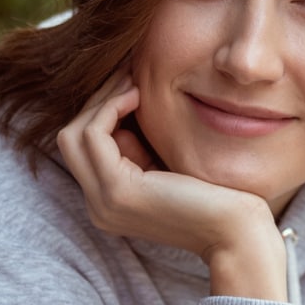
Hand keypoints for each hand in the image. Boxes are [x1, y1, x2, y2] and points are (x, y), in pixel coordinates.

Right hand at [57, 72, 287, 300]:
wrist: (234, 230)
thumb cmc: (212, 194)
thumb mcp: (163, 164)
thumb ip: (138, 144)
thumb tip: (121, 102)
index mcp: (108, 202)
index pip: (83, 147)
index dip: (102, 112)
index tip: (130, 83)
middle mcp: (98, 207)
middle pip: (69, 140)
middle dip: (96, 102)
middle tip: (126, 74)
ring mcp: (104, 202)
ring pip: (74, 135)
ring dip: (102, 101)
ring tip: (133, 82)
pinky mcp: (117, 191)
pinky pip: (94, 134)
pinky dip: (111, 108)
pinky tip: (138, 95)